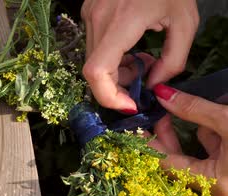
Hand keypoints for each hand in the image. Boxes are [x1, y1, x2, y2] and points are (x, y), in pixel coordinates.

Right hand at [81, 0, 198, 111]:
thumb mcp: (185, 22)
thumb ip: (173, 61)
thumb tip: (154, 85)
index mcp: (121, 21)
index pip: (97, 71)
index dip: (108, 96)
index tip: (128, 105)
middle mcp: (98, 19)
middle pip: (95, 71)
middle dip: (118, 85)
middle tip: (143, 81)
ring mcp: (89, 14)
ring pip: (93, 60)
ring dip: (116, 71)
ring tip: (142, 60)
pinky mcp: (88, 12)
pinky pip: (95, 46)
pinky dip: (112, 56)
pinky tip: (132, 47)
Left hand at [149, 84, 227, 195]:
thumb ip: (194, 109)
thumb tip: (162, 94)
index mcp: (213, 182)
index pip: (165, 164)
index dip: (147, 144)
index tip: (132, 126)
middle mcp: (217, 184)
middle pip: (176, 159)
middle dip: (163, 134)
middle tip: (149, 112)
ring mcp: (226, 173)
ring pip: (193, 152)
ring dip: (182, 132)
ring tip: (167, 107)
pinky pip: (211, 147)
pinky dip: (205, 130)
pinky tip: (205, 113)